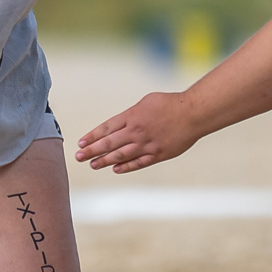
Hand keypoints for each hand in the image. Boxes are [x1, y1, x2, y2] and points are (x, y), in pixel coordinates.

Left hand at [76, 92, 199, 172]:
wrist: (193, 113)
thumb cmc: (170, 103)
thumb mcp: (146, 102)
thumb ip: (132, 114)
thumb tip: (121, 123)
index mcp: (132, 116)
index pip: (106, 128)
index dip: (92, 136)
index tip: (81, 143)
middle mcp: (136, 131)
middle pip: (109, 143)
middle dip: (92, 151)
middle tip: (78, 157)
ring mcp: (147, 144)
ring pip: (121, 155)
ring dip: (105, 161)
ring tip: (93, 164)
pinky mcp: (158, 154)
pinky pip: (139, 162)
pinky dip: (126, 167)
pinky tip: (116, 169)